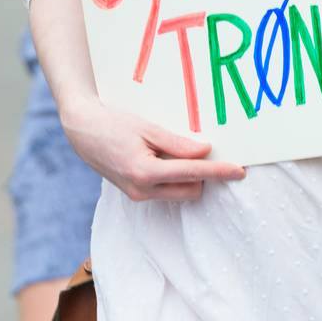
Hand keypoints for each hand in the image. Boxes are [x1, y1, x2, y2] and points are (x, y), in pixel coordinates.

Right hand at [61, 95, 245, 202]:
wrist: (82, 131)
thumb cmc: (113, 124)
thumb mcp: (147, 128)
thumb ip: (177, 143)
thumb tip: (205, 151)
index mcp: (145, 173)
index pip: (192, 174)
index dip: (218, 171)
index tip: (239, 171)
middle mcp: (142, 191)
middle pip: (191, 190)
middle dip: (204, 174)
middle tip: (207, 149)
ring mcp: (138, 195)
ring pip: (179, 192)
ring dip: (188, 176)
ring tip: (179, 149)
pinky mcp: (136, 193)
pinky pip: (166, 189)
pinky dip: (175, 176)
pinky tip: (168, 156)